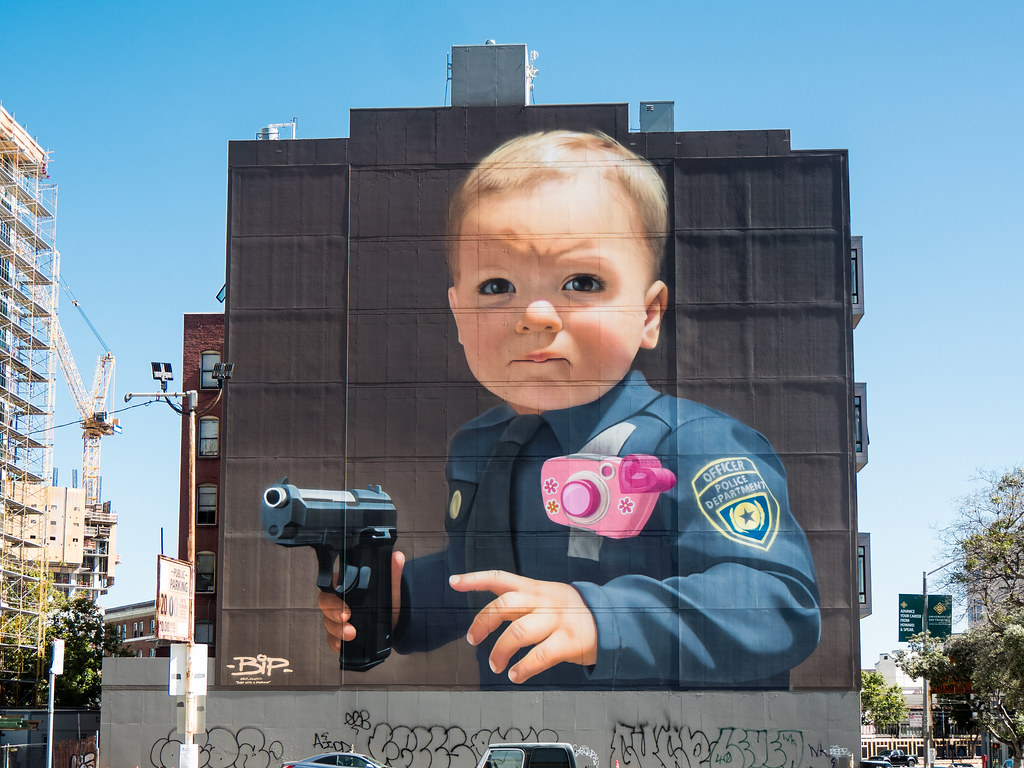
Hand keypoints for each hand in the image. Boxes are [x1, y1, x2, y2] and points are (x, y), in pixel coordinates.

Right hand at [318, 550, 404, 653]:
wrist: (396, 618)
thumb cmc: (388, 598)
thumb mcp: (391, 585)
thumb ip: (393, 571)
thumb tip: (397, 557)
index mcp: (344, 587)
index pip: (329, 590)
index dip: (333, 599)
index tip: (346, 609)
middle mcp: (337, 602)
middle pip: (326, 608)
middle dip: (334, 616)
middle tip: (347, 619)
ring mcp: (337, 620)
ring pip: (328, 625)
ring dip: (337, 631)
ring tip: (351, 634)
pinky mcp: (340, 635)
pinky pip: (332, 640)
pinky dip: (337, 644)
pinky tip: (344, 646)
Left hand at [448, 570, 596, 683]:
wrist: (612, 621)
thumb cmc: (571, 613)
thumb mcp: (548, 597)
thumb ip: (522, 602)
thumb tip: (488, 618)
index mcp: (535, 588)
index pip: (500, 578)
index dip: (475, 579)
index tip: (453, 582)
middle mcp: (543, 600)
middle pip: (504, 606)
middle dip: (482, 623)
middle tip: (472, 640)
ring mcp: (557, 620)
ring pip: (517, 633)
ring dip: (500, 652)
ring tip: (496, 665)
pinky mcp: (569, 641)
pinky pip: (538, 656)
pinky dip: (522, 669)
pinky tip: (515, 675)